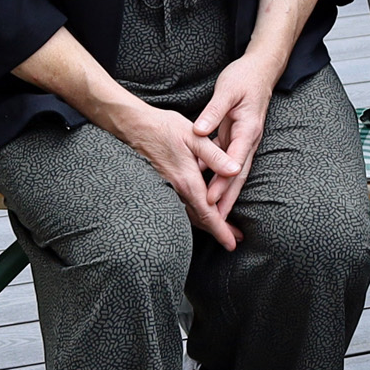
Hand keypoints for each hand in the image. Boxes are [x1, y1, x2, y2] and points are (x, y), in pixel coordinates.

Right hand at [112, 100, 242, 248]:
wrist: (133, 126)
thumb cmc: (165, 128)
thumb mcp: (195, 137)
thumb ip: (216, 156)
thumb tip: (236, 170)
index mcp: (187, 180)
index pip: (208, 213)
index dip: (221, 230)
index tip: (232, 244)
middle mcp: (176, 190)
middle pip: (200, 219)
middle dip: (218, 232)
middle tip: (233, 241)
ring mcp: (167, 188)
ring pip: (190, 214)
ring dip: (207, 223)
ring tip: (222, 230)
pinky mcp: (162, 184)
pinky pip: (181, 205)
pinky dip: (195, 213)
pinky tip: (201, 211)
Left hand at [191, 52, 278, 221]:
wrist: (260, 69)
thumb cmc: (244, 78)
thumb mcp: (227, 91)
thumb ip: (213, 112)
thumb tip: (199, 131)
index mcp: (247, 130)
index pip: (233, 163)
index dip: (222, 183)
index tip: (209, 199)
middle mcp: (247, 140)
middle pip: (237, 176)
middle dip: (227, 201)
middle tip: (216, 224)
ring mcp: (243, 141)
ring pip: (233, 174)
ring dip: (224, 195)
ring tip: (213, 216)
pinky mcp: (236, 139)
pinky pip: (226, 164)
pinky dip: (218, 179)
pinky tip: (206, 190)